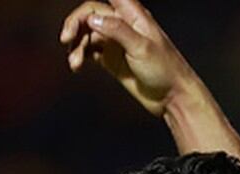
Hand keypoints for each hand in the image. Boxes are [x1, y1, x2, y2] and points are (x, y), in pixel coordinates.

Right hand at [59, 0, 195, 116]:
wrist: (173, 98)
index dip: (91, 4)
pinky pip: (89, 50)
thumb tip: (93, 19)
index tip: (81, 12)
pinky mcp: (111, 59)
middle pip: (90, 13)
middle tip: (66, 39)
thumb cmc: (166, 71)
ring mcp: (116, 42)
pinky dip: (79, 54)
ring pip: (87, 33)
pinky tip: (77, 64)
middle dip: (75, 23)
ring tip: (75, 62)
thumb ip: (118, 30)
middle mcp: (123, 25)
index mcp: (133, 16)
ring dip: (76, 44)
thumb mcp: (142, 48)